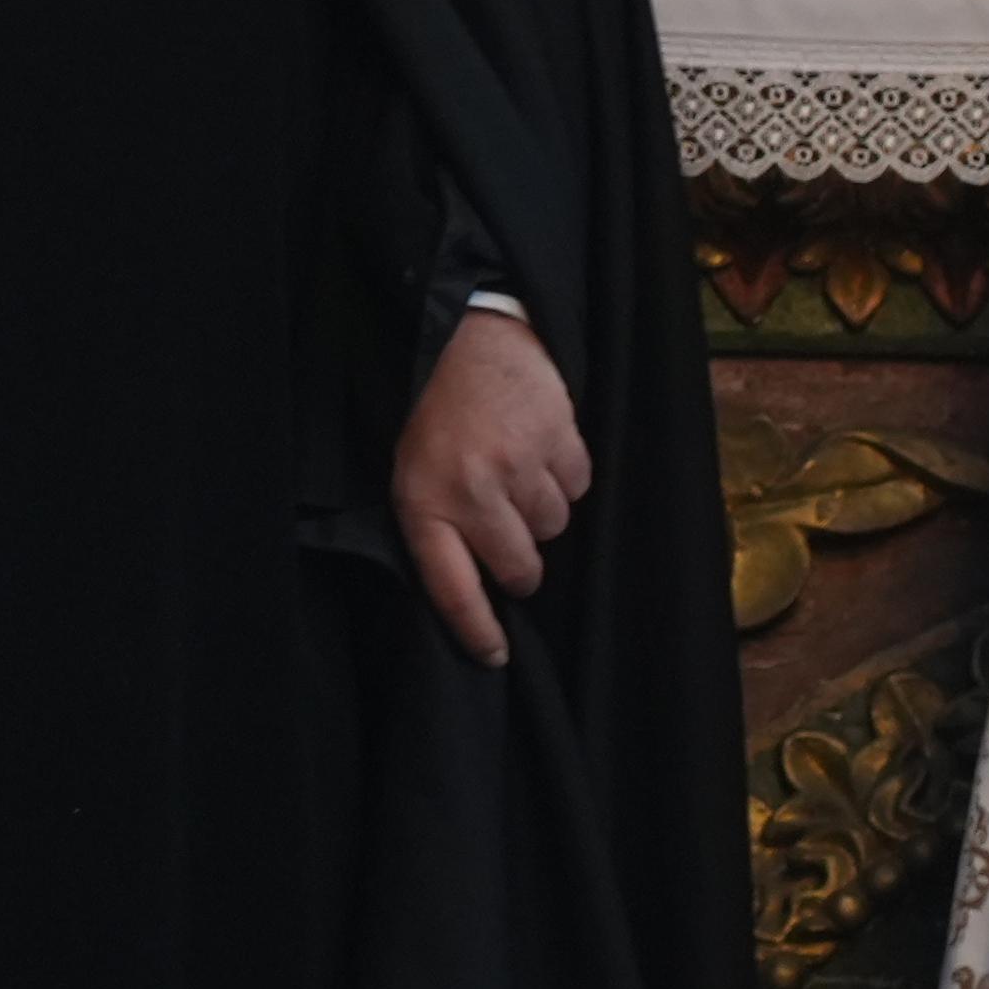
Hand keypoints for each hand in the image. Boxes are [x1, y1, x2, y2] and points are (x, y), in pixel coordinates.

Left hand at [394, 304, 592, 665]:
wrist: (465, 332)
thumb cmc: (433, 412)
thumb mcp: (409, 471)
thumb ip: (436, 526)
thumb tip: (479, 584)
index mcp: (423, 503)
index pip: (454, 590)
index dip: (479, 631)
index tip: (496, 655)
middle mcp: (473, 490)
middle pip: (520, 568)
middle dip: (520, 563)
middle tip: (508, 534)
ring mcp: (519, 464)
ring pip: (555, 526)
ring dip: (540, 510)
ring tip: (518, 473)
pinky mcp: (558, 437)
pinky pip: (579, 486)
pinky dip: (564, 475)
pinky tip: (540, 448)